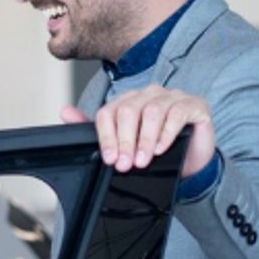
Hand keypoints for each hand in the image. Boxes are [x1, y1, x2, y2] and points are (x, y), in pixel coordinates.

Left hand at [63, 84, 215, 178]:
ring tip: (142, 160)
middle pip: (128, 111)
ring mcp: (172, 96)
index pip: (109, 112)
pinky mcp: (194, 104)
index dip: (107, 136)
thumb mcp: (125, 145)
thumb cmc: (157, 152)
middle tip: (125, 164)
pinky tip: (161, 148)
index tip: (110, 158)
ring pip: (152, 112)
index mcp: (128, 101)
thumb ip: (96, 130)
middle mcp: (149, 94)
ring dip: (144, 139)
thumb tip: (65, 112)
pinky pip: (177, 113)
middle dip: (125, 141)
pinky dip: (167, 133)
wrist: (191, 163)